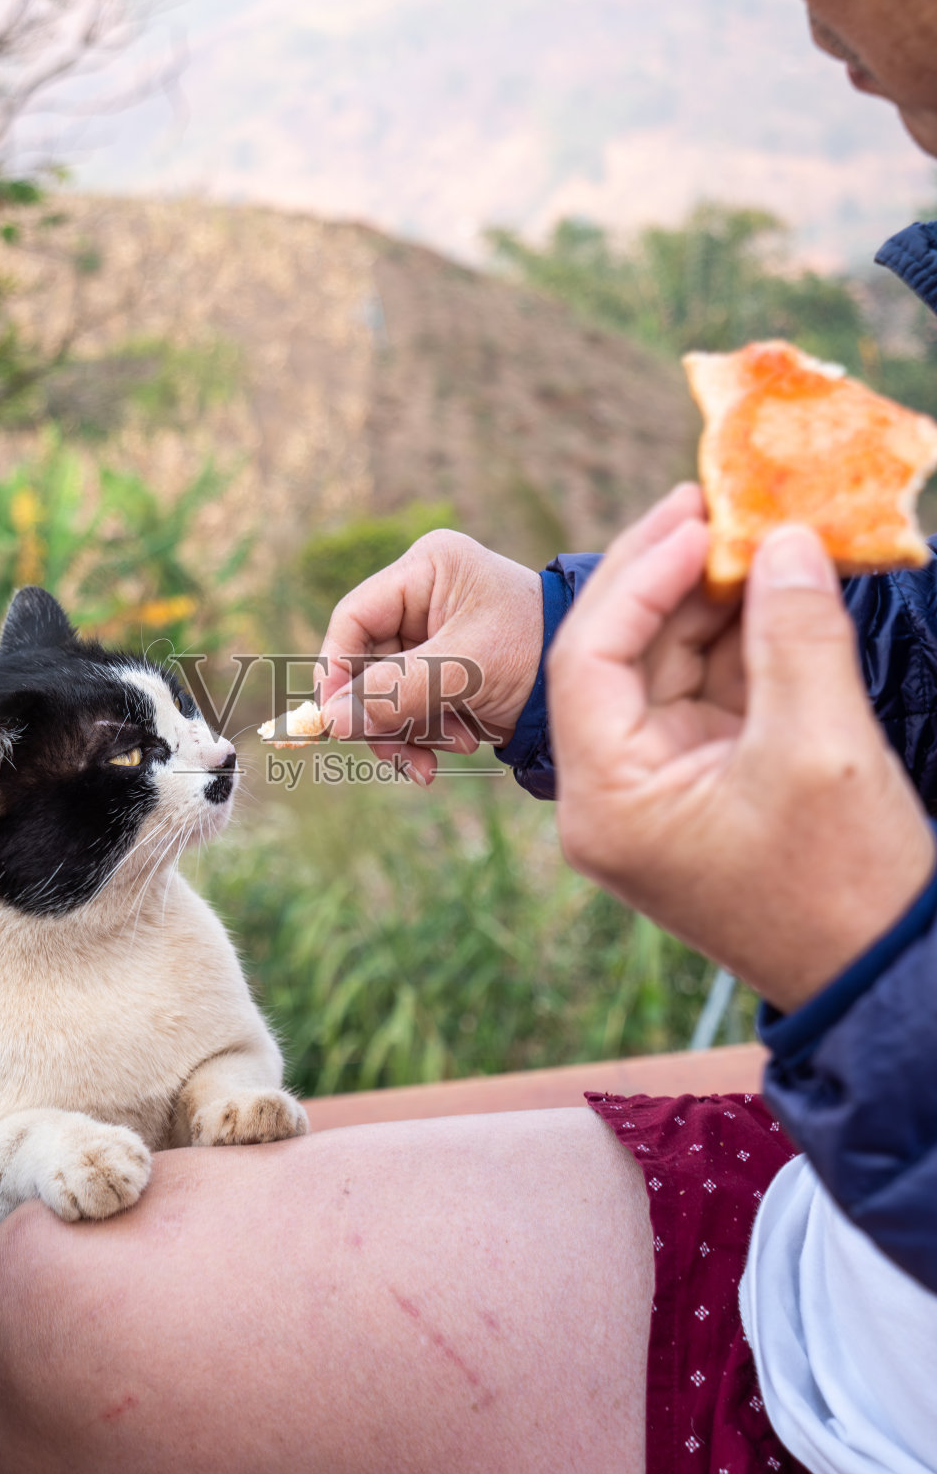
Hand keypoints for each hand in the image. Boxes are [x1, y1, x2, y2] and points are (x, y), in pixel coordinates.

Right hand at [315, 530, 543, 783]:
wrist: (593, 683)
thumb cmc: (535, 653)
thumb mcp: (465, 669)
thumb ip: (395, 692)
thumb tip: (328, 722)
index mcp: (426, 569)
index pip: (354, 618)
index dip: (336, 669)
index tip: (334, 719)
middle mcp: (422, 597)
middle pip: (364, 663)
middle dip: (382, 714)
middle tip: (396, 754)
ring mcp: (430, 636)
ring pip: (383, 693)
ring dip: (406, 732)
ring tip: (445, 752)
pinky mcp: (442, 671)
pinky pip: (408, 708)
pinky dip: (425, 735)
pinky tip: (460, 744)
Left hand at [547, 485, 935, 1012]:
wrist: (887, 972)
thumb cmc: (848, 881)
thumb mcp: (822, 747)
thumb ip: (796, 634)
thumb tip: (782, 538)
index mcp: (607, 801)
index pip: (586, 663)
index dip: (637, 579)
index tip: (695, 518)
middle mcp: (613, 793)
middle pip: (617, 656)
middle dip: (668, 577)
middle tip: (716, 501)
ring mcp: (655, 788)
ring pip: (664, 666)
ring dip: (709, 600)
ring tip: (758, 529)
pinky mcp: (701, 782)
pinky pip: (706, 691)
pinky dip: (739, 639)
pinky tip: (772, 583)